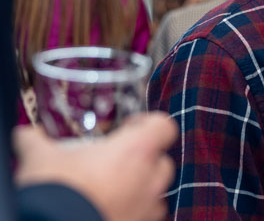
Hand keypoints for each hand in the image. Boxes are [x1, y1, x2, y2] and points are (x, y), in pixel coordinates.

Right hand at [15, 112, 178, 220]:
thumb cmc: (56, 191)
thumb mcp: (41, 159)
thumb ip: (38, 142)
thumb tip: (27, 136)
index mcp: (136, 151)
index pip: (164, 126)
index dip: (148, 123)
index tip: (128, 127)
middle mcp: (149, 179)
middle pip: (161, 161)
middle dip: (143, 159)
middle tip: (115, 161)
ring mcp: (146, 208)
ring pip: (155, 192)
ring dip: (140, 188)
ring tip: (112, 188)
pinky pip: (144, 217)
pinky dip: (133, 211)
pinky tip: (108, 208)